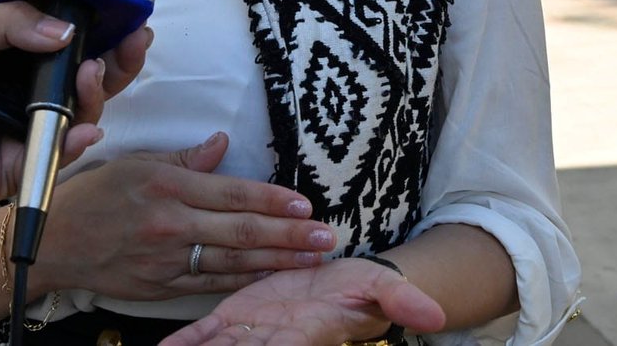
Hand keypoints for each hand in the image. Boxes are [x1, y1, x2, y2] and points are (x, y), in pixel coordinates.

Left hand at [0, 3, 149, 200]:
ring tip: (92, 71)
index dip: (101, 30)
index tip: (127, 18)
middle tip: (134, 42)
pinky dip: (80, 139)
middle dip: (117, 61)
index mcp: (19, 54)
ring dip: (98, 91)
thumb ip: (18, 22)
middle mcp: (30, 90)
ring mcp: (30, 126)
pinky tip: (85, 126)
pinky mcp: (25, 161)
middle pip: (89, 77)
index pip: (72, 41)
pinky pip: (63, 151)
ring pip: (84, 111)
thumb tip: (67, 31)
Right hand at [36, 133, 334, 299]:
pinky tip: (271, 275)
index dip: (272, 200)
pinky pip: (212, 283)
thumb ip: (183, 158)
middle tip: (326, 236)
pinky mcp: (162, 286)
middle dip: (289, 235)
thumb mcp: (135, 163)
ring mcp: (167, 259)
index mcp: (166, 184)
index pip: (231, 193)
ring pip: (234, 261)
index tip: (305, 204)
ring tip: (312, 257)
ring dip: (278, 260)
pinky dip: (244, 280)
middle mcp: (171, 223)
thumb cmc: (93, 194)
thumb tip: (222, 144)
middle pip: (241, 230)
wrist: (53, 243)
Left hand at [160, 260, 446, 345]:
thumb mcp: (382, 290)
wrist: (339, 278)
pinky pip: (202, 335)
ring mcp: (249, 335)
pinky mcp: (232, 320)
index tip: (256, 345)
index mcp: (304, 336)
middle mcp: (272, 342)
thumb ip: (401, 301)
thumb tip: (434, 316)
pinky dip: (183, 342)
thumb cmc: (361, 289)